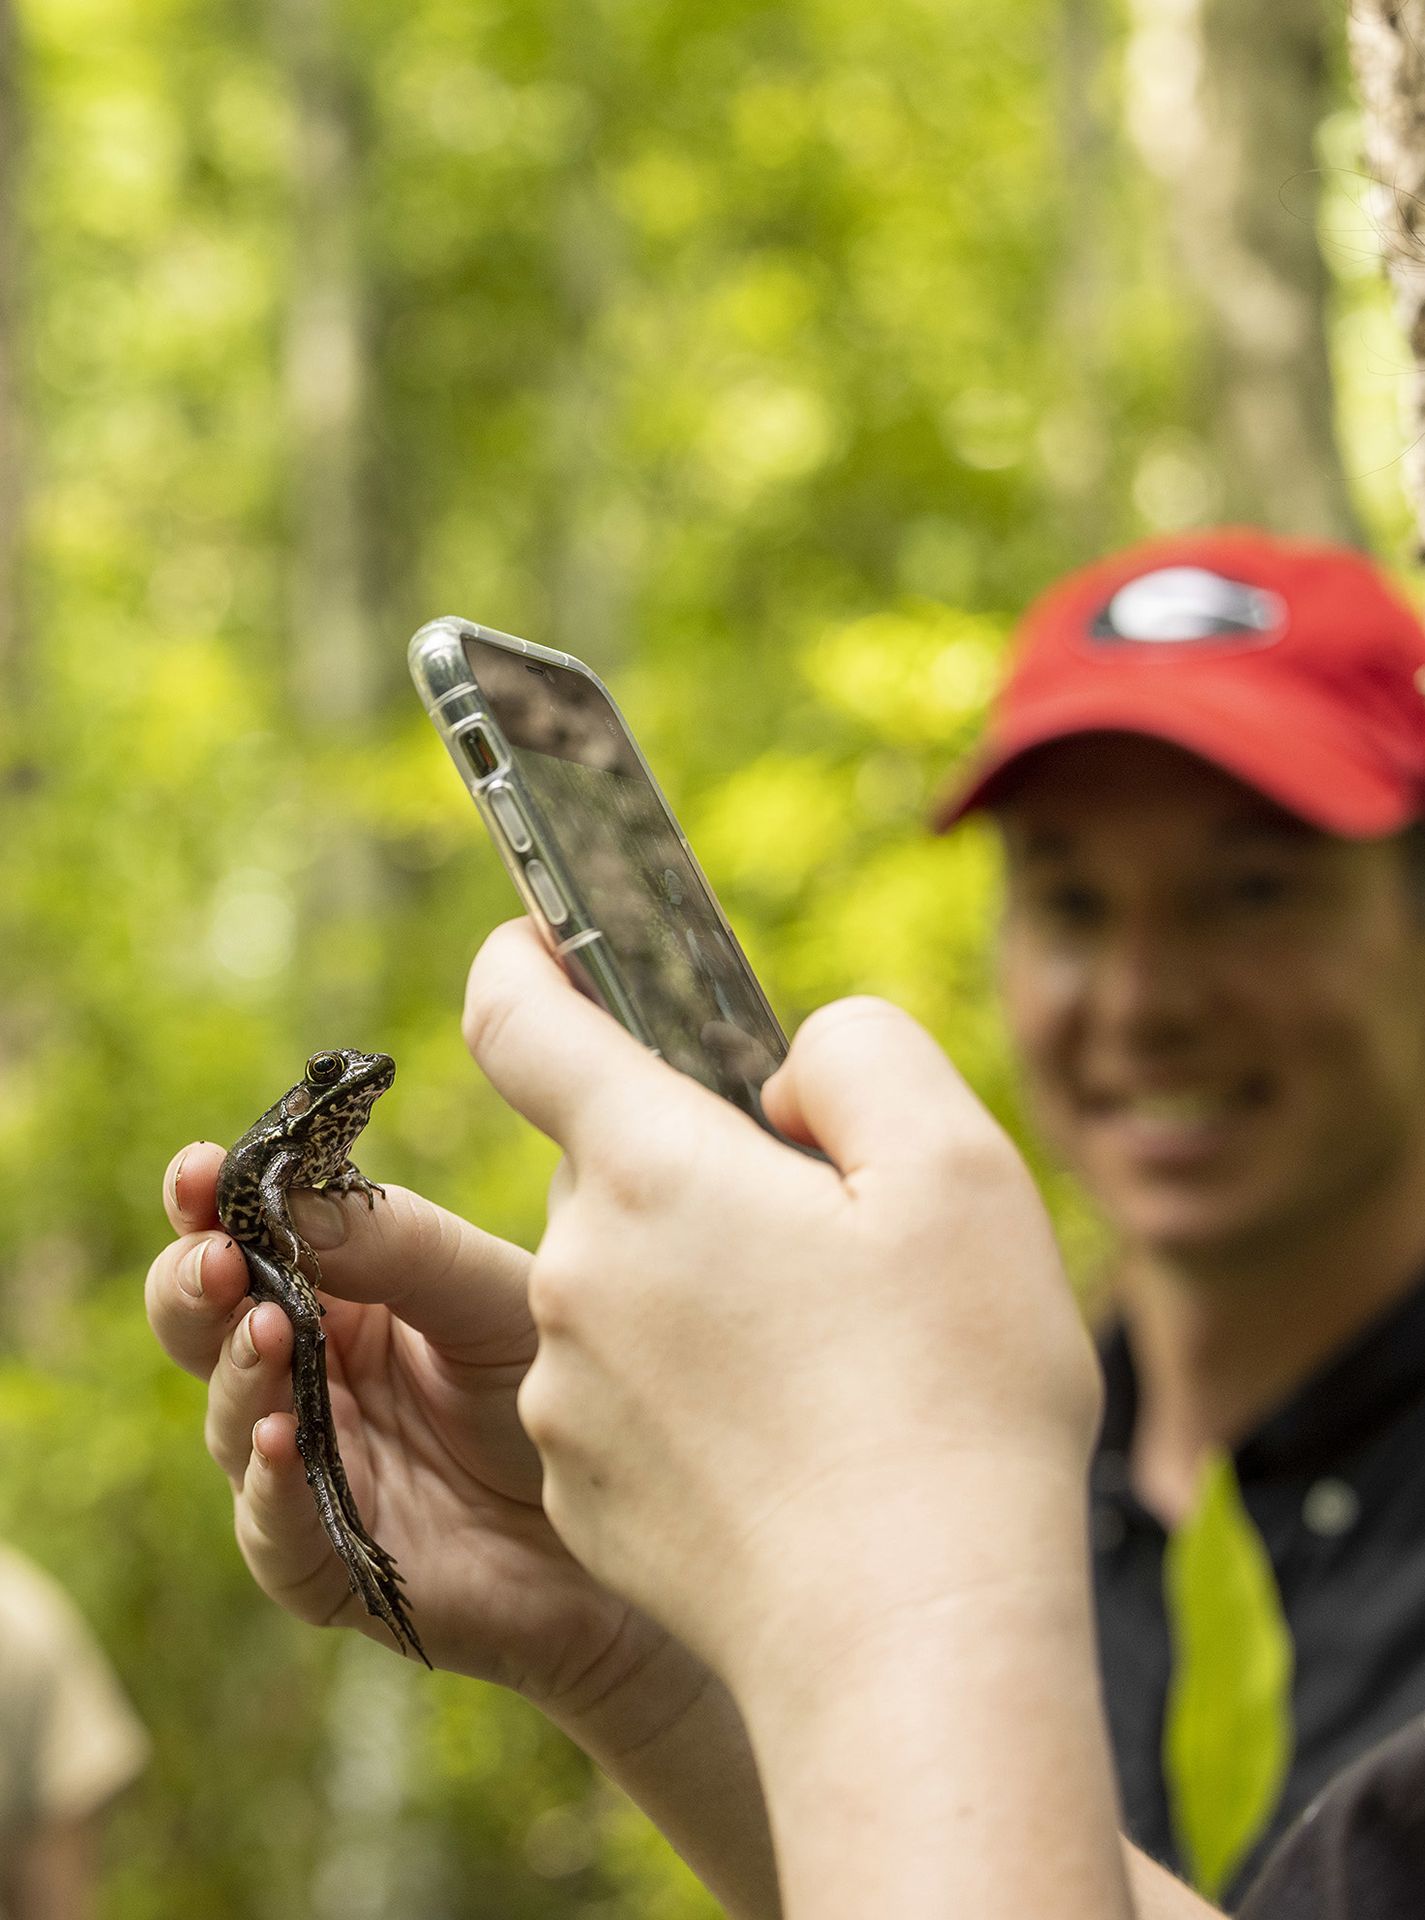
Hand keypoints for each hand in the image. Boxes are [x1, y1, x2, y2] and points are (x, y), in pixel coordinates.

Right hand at [143, 1150, 681, 1724]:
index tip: (195, 1172)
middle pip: (204, 1327)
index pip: (246, 1239)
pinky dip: (269, 1485)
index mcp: (342, 1296)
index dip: (208, 1205)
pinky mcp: (331, 1564)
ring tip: (266, 1330)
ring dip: (237, 1373)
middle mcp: (310, 1379)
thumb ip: (400, 1247)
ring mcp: (313, 1469)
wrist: (633, 1508)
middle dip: (193, 1286)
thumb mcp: (492, 1295)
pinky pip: (274, 1528)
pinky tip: (280, 1440)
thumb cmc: (561, 1388)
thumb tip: (289, 1195)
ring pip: (229, 1420)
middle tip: (217, 1259)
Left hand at [464, 919, 1103, 1697]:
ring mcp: (567, 1396)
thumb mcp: (959, 1167)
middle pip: (609, 1161)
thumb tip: (784, 1073)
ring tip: (829, 1354)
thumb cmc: (951, 1392)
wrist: (916, 1642)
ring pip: (620, 1278)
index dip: (524, 958)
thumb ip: (859, 1054)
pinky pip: (622, 1389)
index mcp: (650, 1171)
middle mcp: (574, 1274)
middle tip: (825, 1224)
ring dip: (698, 1278)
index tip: (542, 937)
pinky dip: (687, 1385)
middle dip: (694, 1161)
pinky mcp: (584, 1492)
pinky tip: (792, 1438)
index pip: (520, 1019)